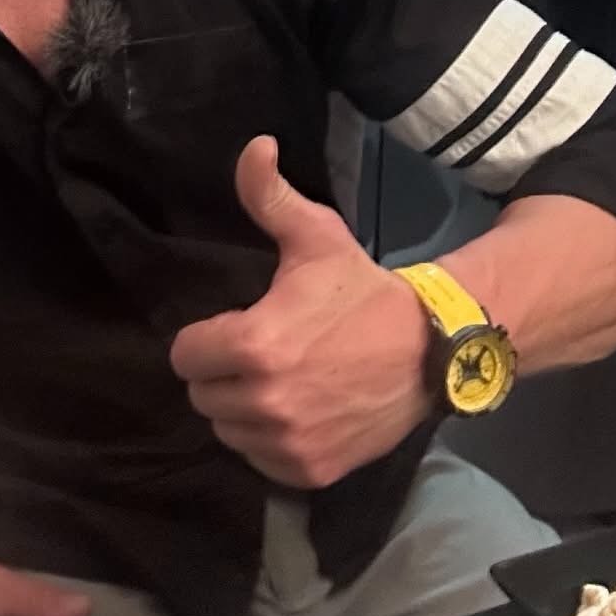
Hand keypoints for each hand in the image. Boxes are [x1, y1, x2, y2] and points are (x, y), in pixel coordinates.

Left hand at [168, 136, 433, 487]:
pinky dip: (268, 442)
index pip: (184, 354)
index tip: (231, 328)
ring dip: (242, 409)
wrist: (431, 349)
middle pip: (202, 395)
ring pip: (228, 431)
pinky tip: (294, 412)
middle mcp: (265, 401)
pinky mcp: (311, 471)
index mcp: (255, 344)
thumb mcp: (315, 236)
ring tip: (276, 382)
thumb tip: (254, 145)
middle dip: (220, 373)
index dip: (203, 338)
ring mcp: (288, 442)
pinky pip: (259, 461)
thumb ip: (269, 194)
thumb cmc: (362, 291)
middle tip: (257, 353)